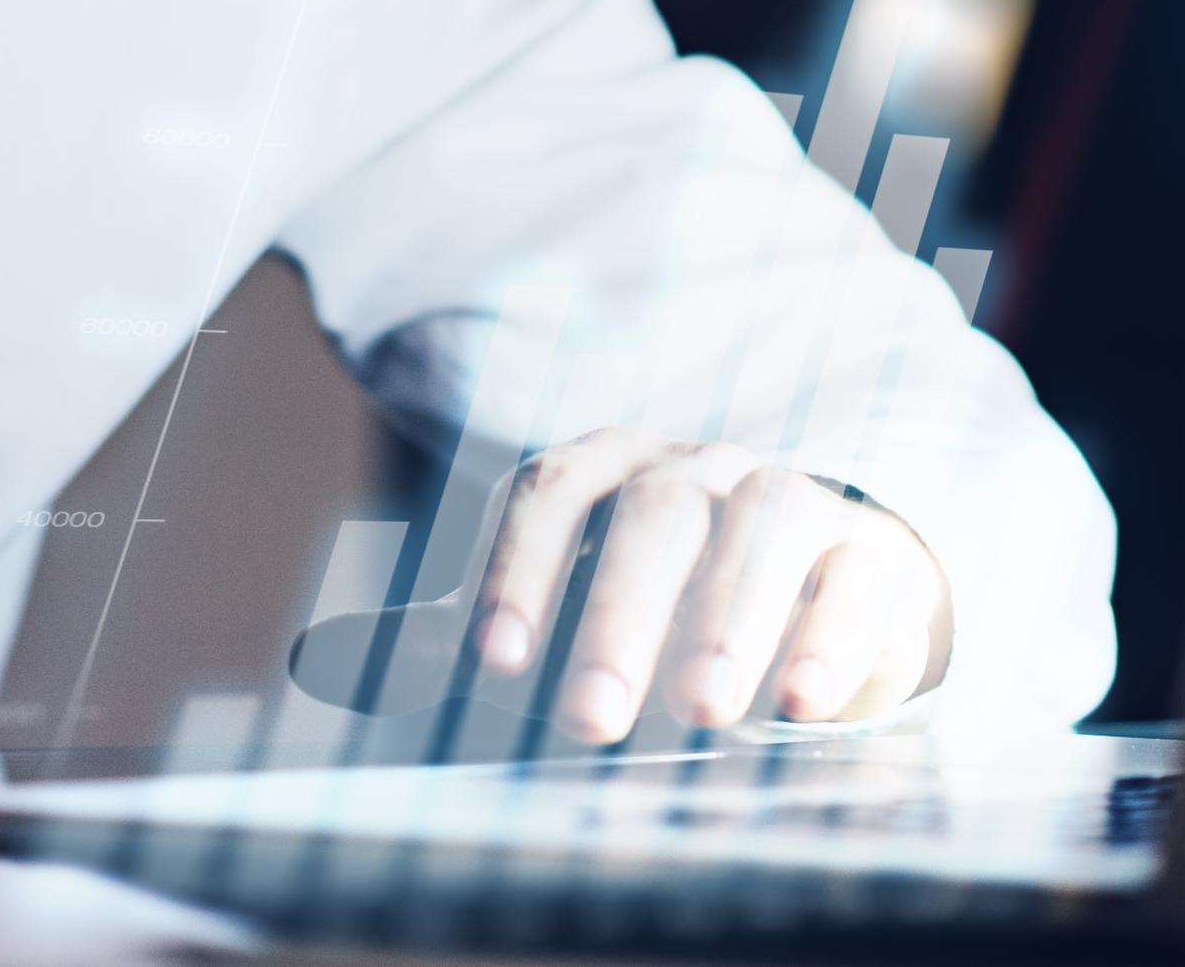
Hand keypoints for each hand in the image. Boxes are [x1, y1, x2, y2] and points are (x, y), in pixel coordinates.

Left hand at [471, 431, 949, 744]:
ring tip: (703, 709)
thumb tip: (316, 660)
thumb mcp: (563, 603)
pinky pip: (853, 576)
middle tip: (591, 716)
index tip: (493, 664)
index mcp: (609, 468)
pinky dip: (830, 636)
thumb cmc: (660, 597)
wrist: (817, 576)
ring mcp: (789, 496)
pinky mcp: (868, 551)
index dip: (517, 568)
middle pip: (654, 515)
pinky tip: (805, 703)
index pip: (550, 492)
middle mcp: (696, 468)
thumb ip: (459, 631)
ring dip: (729, 618)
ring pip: (760, 528)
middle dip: (619, 614)